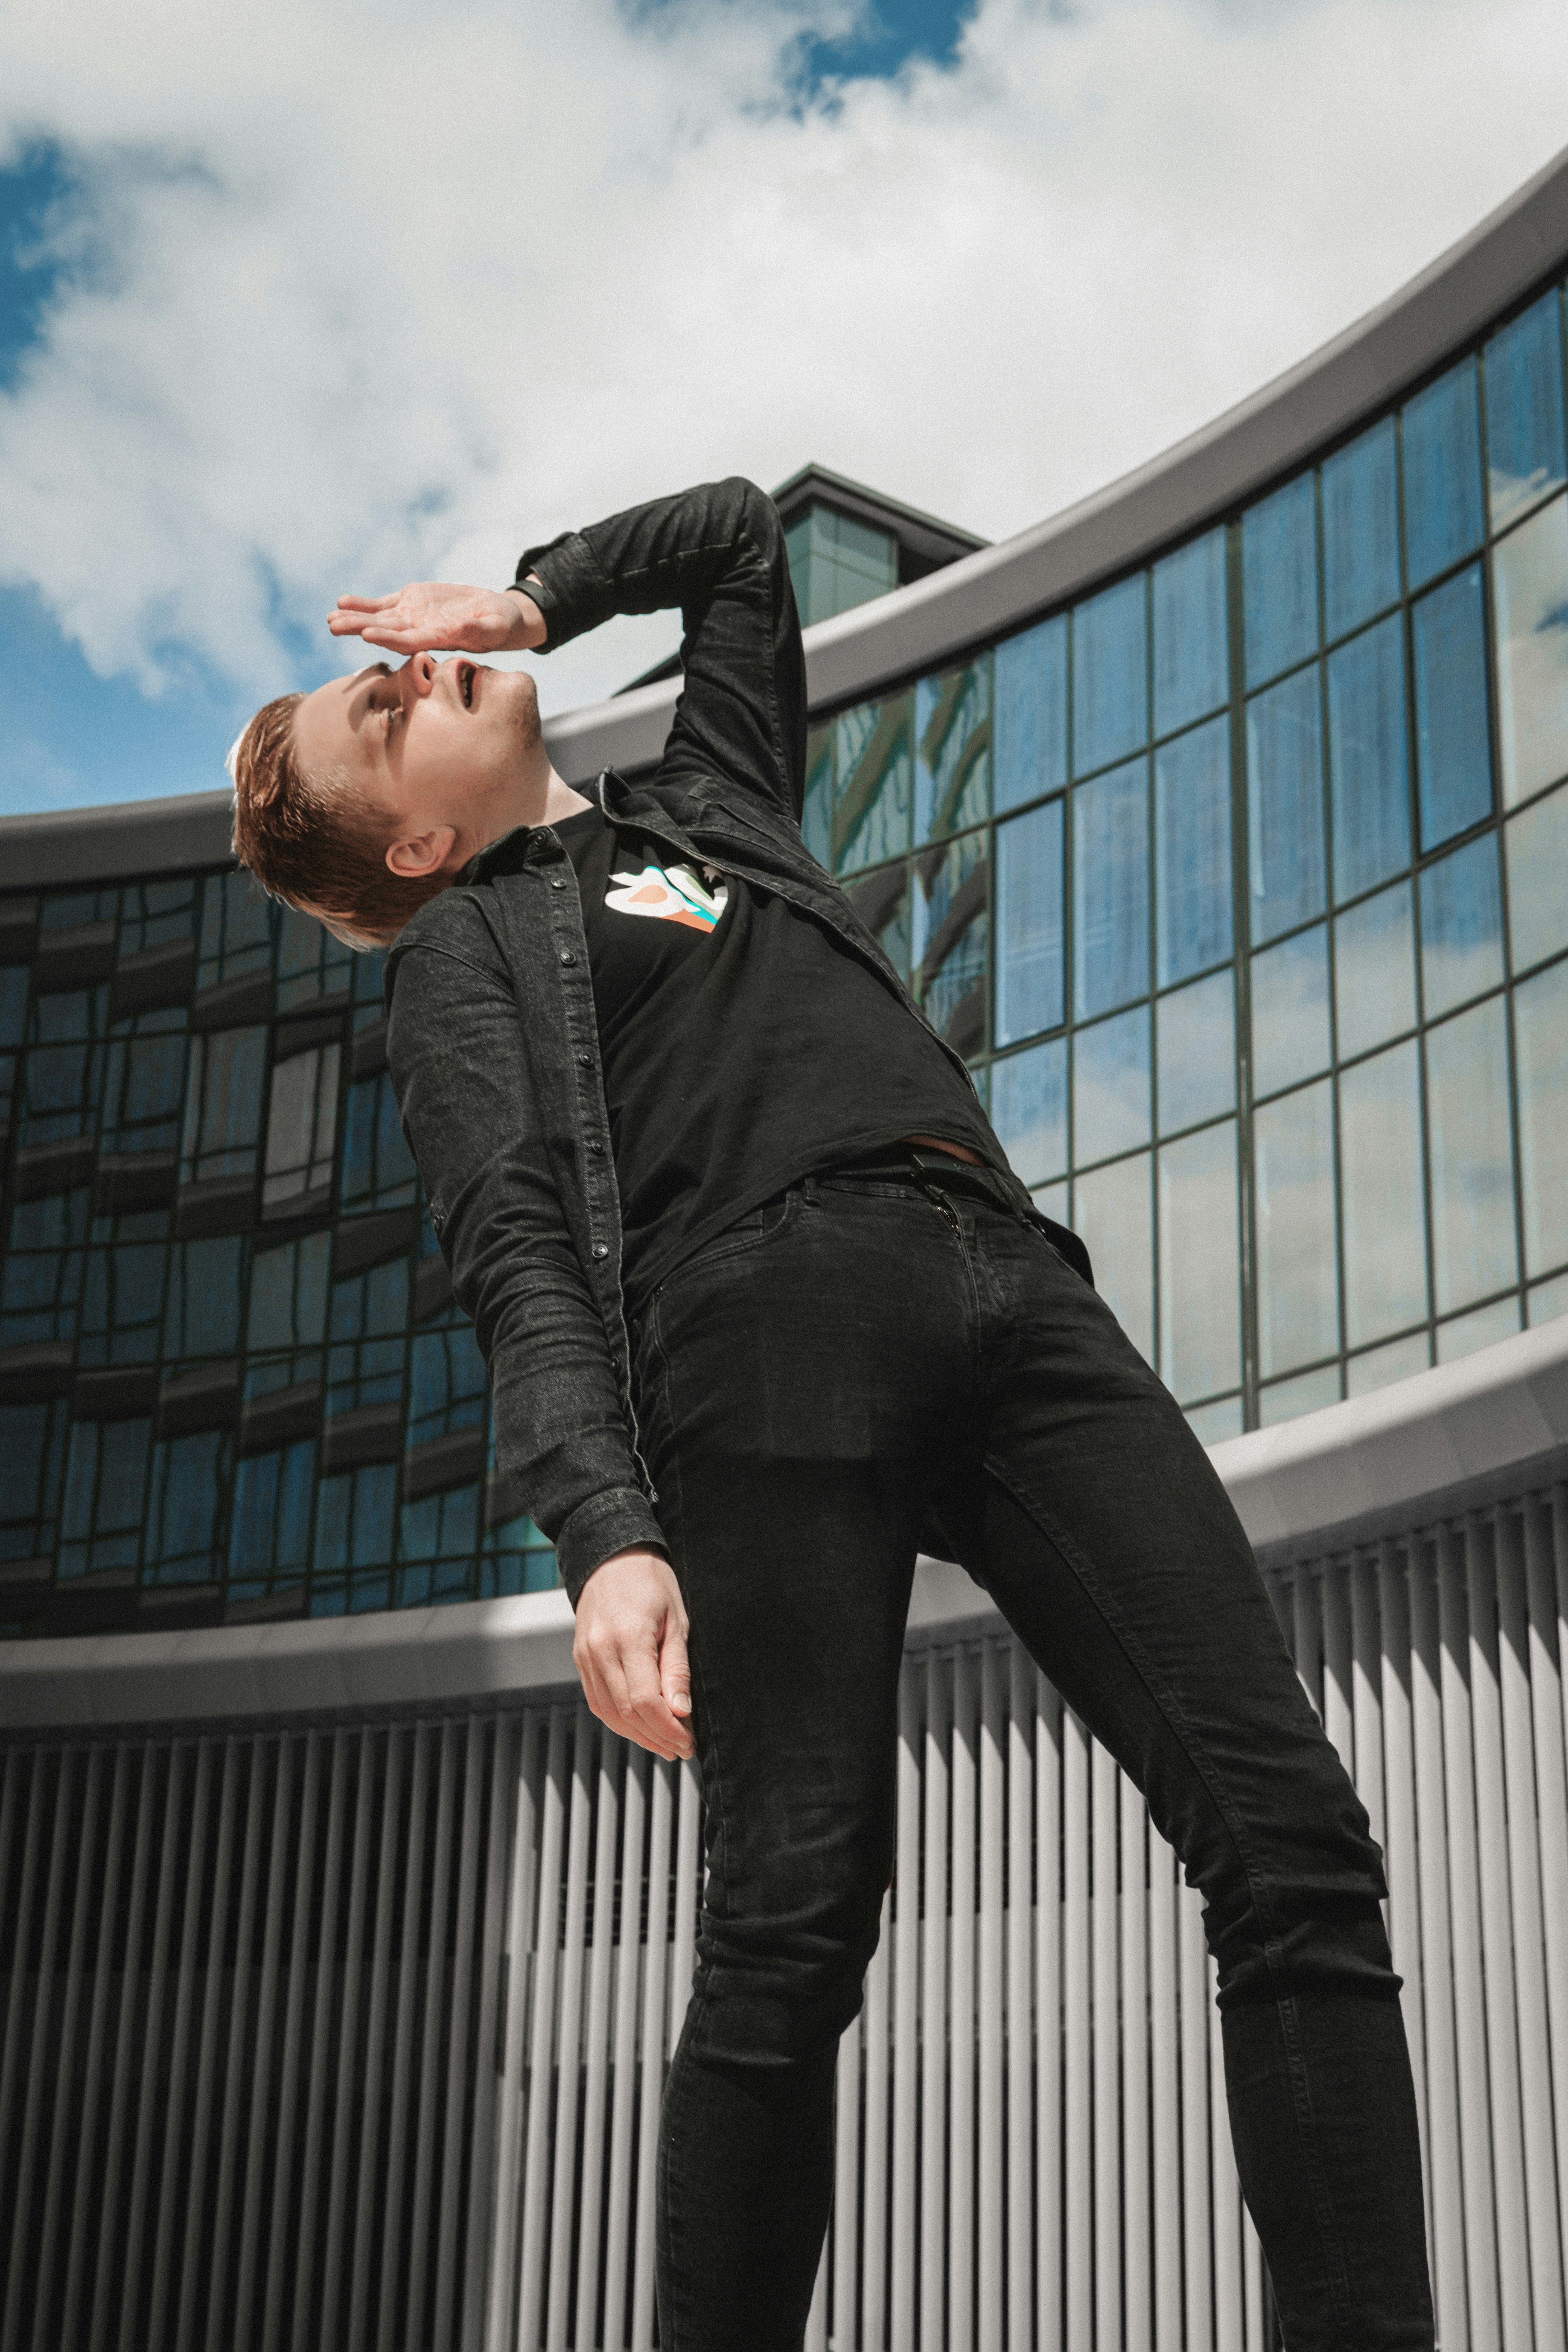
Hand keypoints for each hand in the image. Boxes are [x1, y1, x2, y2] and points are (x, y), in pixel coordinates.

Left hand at [327, 579, 545, 655]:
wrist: (497, 615)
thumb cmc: (502, 624)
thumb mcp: (497, 626)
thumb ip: (481, 630)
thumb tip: (465, 629)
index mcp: (439, 639)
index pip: (408, 641)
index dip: (387, 638)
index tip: (366, 634)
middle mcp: (420, 631)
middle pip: (385, 631)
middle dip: (359, 628)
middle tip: (333, 626)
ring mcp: (413, 617)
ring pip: (378, 618)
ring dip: (353, 618)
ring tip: (329, 618)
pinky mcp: (412, 601)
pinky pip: (382, 604)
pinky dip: (363, 603)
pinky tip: (341, 601)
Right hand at [572, 1547, 693, 1762]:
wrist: (612, 1558)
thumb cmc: (651, 1583)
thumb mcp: (676, 1620)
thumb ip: (676, 1668)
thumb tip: (681, 1711)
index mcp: (627, 1638)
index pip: (646, 1701)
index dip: (668, 1728)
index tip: (688, 1742)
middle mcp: (599, 1651)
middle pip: (626, 1713)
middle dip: (656, 1737)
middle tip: (682, 1749)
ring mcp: (585, 1657)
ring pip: (609, 1713)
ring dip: (638, 1736)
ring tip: (664, 1745)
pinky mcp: (580, 1660)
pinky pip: (597, 1702)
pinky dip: (619, 1721)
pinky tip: (640, 1728)